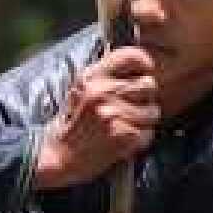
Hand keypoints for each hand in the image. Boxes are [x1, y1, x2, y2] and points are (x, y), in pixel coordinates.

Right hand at [34, 46, 159, 189]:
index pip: (132, 56)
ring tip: (124, 127)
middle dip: (146, 98)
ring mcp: (113, 113)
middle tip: (132, 109)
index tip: (145, 74)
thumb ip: (107, 76)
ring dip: (144, 122)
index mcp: (92, 76)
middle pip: (149, 85)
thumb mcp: (82, 89)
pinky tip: (123, 141)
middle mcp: (102, 91)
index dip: (145, 64)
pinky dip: (140, 140)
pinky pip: (148, 133)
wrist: (60, 156)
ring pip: (152, 112)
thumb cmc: (73, 123)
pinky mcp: (122, 135)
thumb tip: (141, 65)